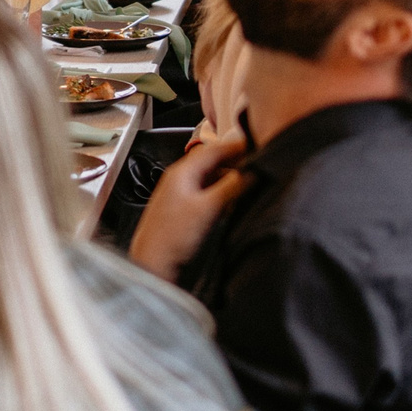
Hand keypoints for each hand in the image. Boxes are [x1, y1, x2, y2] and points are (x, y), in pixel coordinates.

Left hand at [129, 132, 250, 282]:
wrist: (153, 264)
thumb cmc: (171, 238)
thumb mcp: (208, 208)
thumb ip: (232, 187)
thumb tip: (251, 172)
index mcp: (181, 172)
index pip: (214, 149)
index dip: (237, 147)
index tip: (257, 146)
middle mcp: (179, 180)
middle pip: (213, 163)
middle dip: (236, 163)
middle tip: (258, 166)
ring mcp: (180, 195)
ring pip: (211, 179)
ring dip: (230, 179)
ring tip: (250, 183)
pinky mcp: (184, 211)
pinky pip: (207, 194)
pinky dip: (222, 194)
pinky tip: (233, 202)